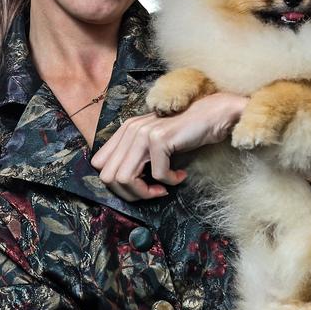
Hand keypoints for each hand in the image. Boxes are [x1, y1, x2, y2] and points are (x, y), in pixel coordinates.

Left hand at [90, 92, 247, 200]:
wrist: (211, 116)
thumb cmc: (185, 134)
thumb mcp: (153, 145)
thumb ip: (135, 157)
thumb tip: (122, 186)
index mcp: (124, 131)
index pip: (99, 165)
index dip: (117, 184)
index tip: (140, 186)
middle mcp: (129, 129)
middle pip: (108, 177)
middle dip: (130, 193)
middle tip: (152, 192)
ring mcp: (143, 133)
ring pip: (125, 179)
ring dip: (146, 192)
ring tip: (163, 188)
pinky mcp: (160, 139)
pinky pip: (157, 174)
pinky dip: (171, 181)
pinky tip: (181, 175)